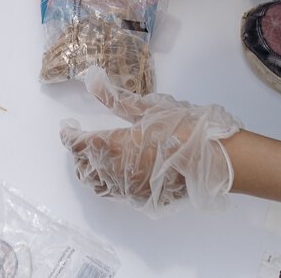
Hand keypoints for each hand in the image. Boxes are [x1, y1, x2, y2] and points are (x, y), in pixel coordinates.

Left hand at [60, 68, 241, 212]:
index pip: (76, 144)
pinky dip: (109, 181)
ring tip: (97, 155)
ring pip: (96, 184)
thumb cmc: (180, 127)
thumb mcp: (146, 107)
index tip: (69, 126)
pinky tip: (118, 170)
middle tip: (84, 138)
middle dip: (78, 152)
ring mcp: (128, 190)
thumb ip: (115, 98)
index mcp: (111, 146)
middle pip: (82, 166)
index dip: (68, 135)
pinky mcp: (141, 200)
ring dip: (91, 169)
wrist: (212, 159)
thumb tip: (92, 81)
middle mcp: (114, 172)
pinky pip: (116, 193)